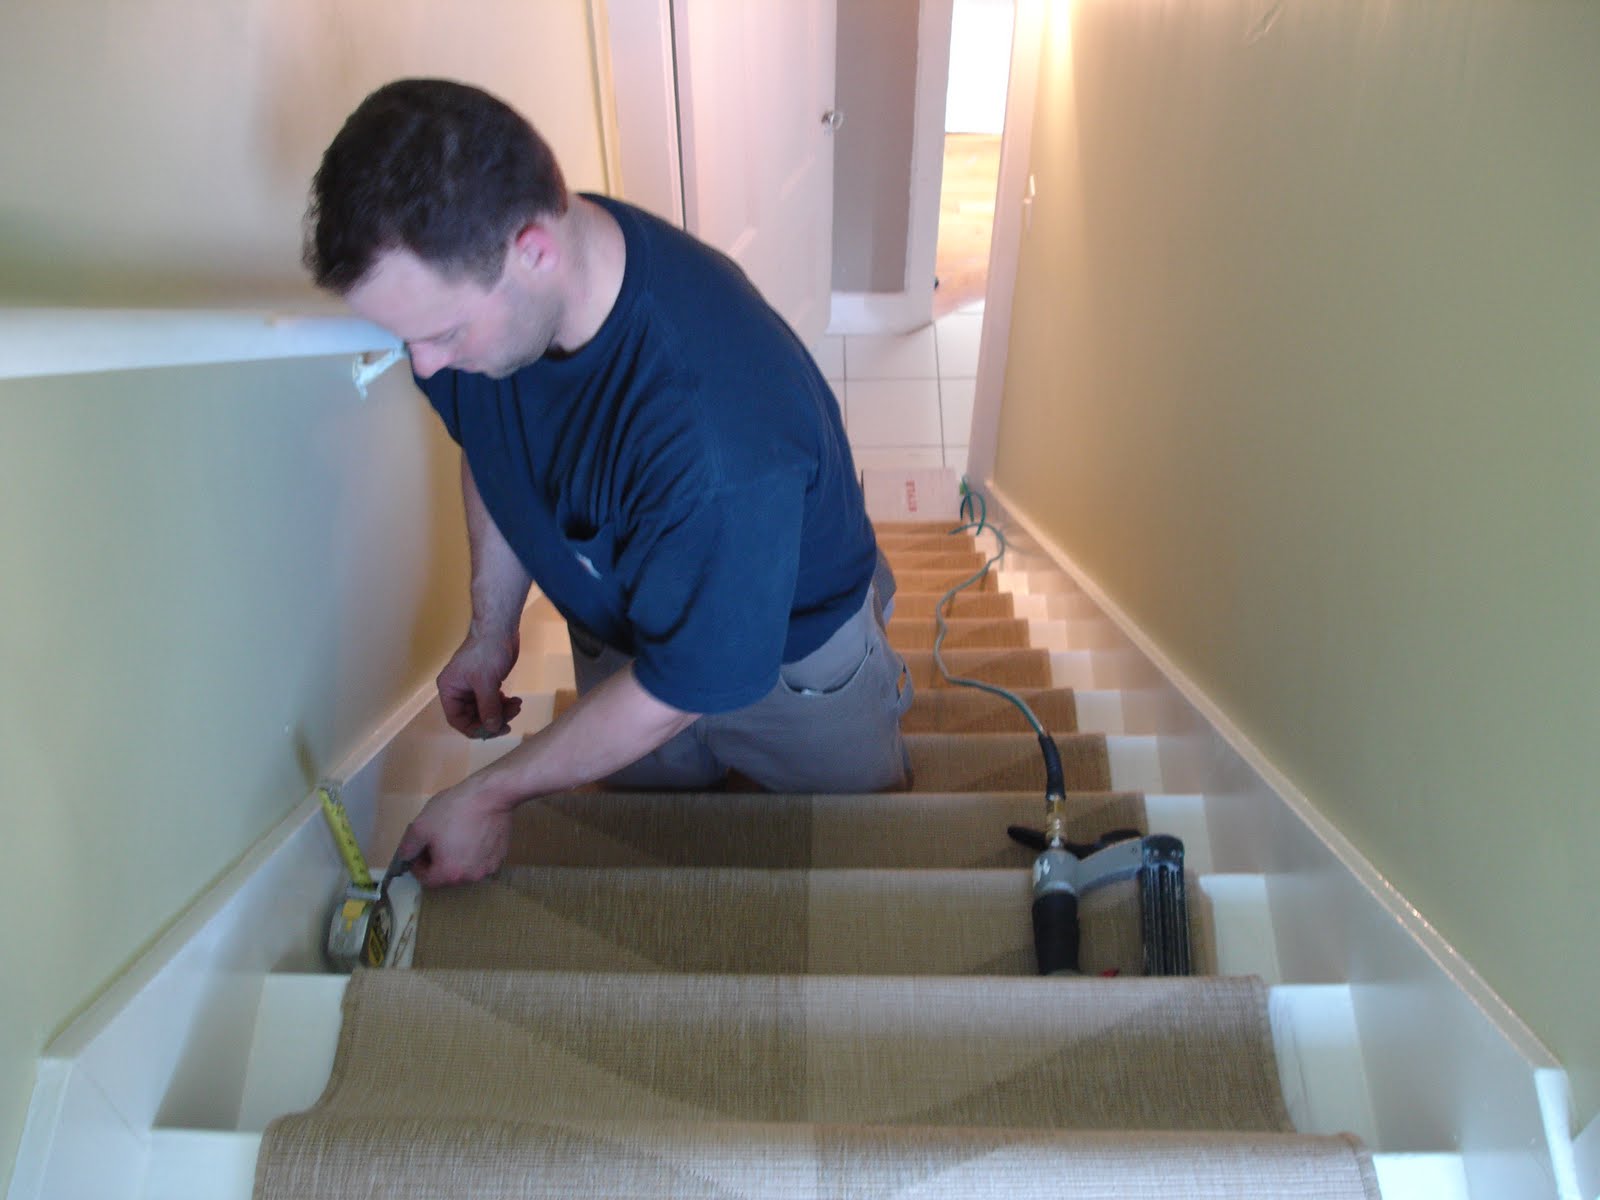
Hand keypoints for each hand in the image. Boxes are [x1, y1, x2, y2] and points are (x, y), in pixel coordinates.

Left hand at [396, 777, 512, 886]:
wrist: (490, 795)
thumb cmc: (454, 810)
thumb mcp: (421, 826)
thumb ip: (408, 848)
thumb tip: (405, 860)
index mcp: (449, 873)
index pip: (426, 880)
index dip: (418, 865)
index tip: (419, 850)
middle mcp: (470, 877)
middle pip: (447, 876)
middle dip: (437, 862)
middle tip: (436, 841)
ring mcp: (488, 868)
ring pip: (465, 868)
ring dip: (456, 858)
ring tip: (456, 836)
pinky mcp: (500, 857)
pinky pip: (480, 861)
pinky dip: (474, 853)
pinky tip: (473, 834)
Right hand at [437, 631, 522, 737]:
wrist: (500, 628)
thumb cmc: (487, 651)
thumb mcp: (486, 683)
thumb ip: (488, 708)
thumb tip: (492, 729)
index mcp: (449, 689)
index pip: (457, 719)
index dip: (475, 729)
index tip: (495, 730)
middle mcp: (458, 690)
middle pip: (473, 717)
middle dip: (493, 719)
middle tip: (511, 718)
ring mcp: (472, 687)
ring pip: (486, 710)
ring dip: (502, 712)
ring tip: (517, 705)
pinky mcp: (486, 683)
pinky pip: (493, 701)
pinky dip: (504, 704)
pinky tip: (516, 700)